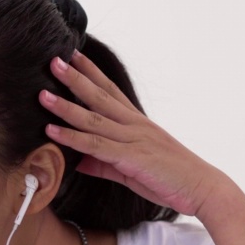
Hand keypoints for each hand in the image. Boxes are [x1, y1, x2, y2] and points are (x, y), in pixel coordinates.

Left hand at [40, 51, 224, 216]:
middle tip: (53, 59)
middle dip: (75, 77)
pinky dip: (72, 137)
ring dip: (66, 105)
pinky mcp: (132, 158)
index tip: (73, 56)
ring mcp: (134, 139)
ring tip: (42, 94)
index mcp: (137, 124)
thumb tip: (81, 162)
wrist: (202, 189)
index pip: (110, 91)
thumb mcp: (132, 169)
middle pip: (99, 96)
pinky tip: (52, 130)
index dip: (91, 73)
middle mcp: (134, 126)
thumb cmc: (171, 179)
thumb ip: (105, 164)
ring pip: (93, 118)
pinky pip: (96, 145)